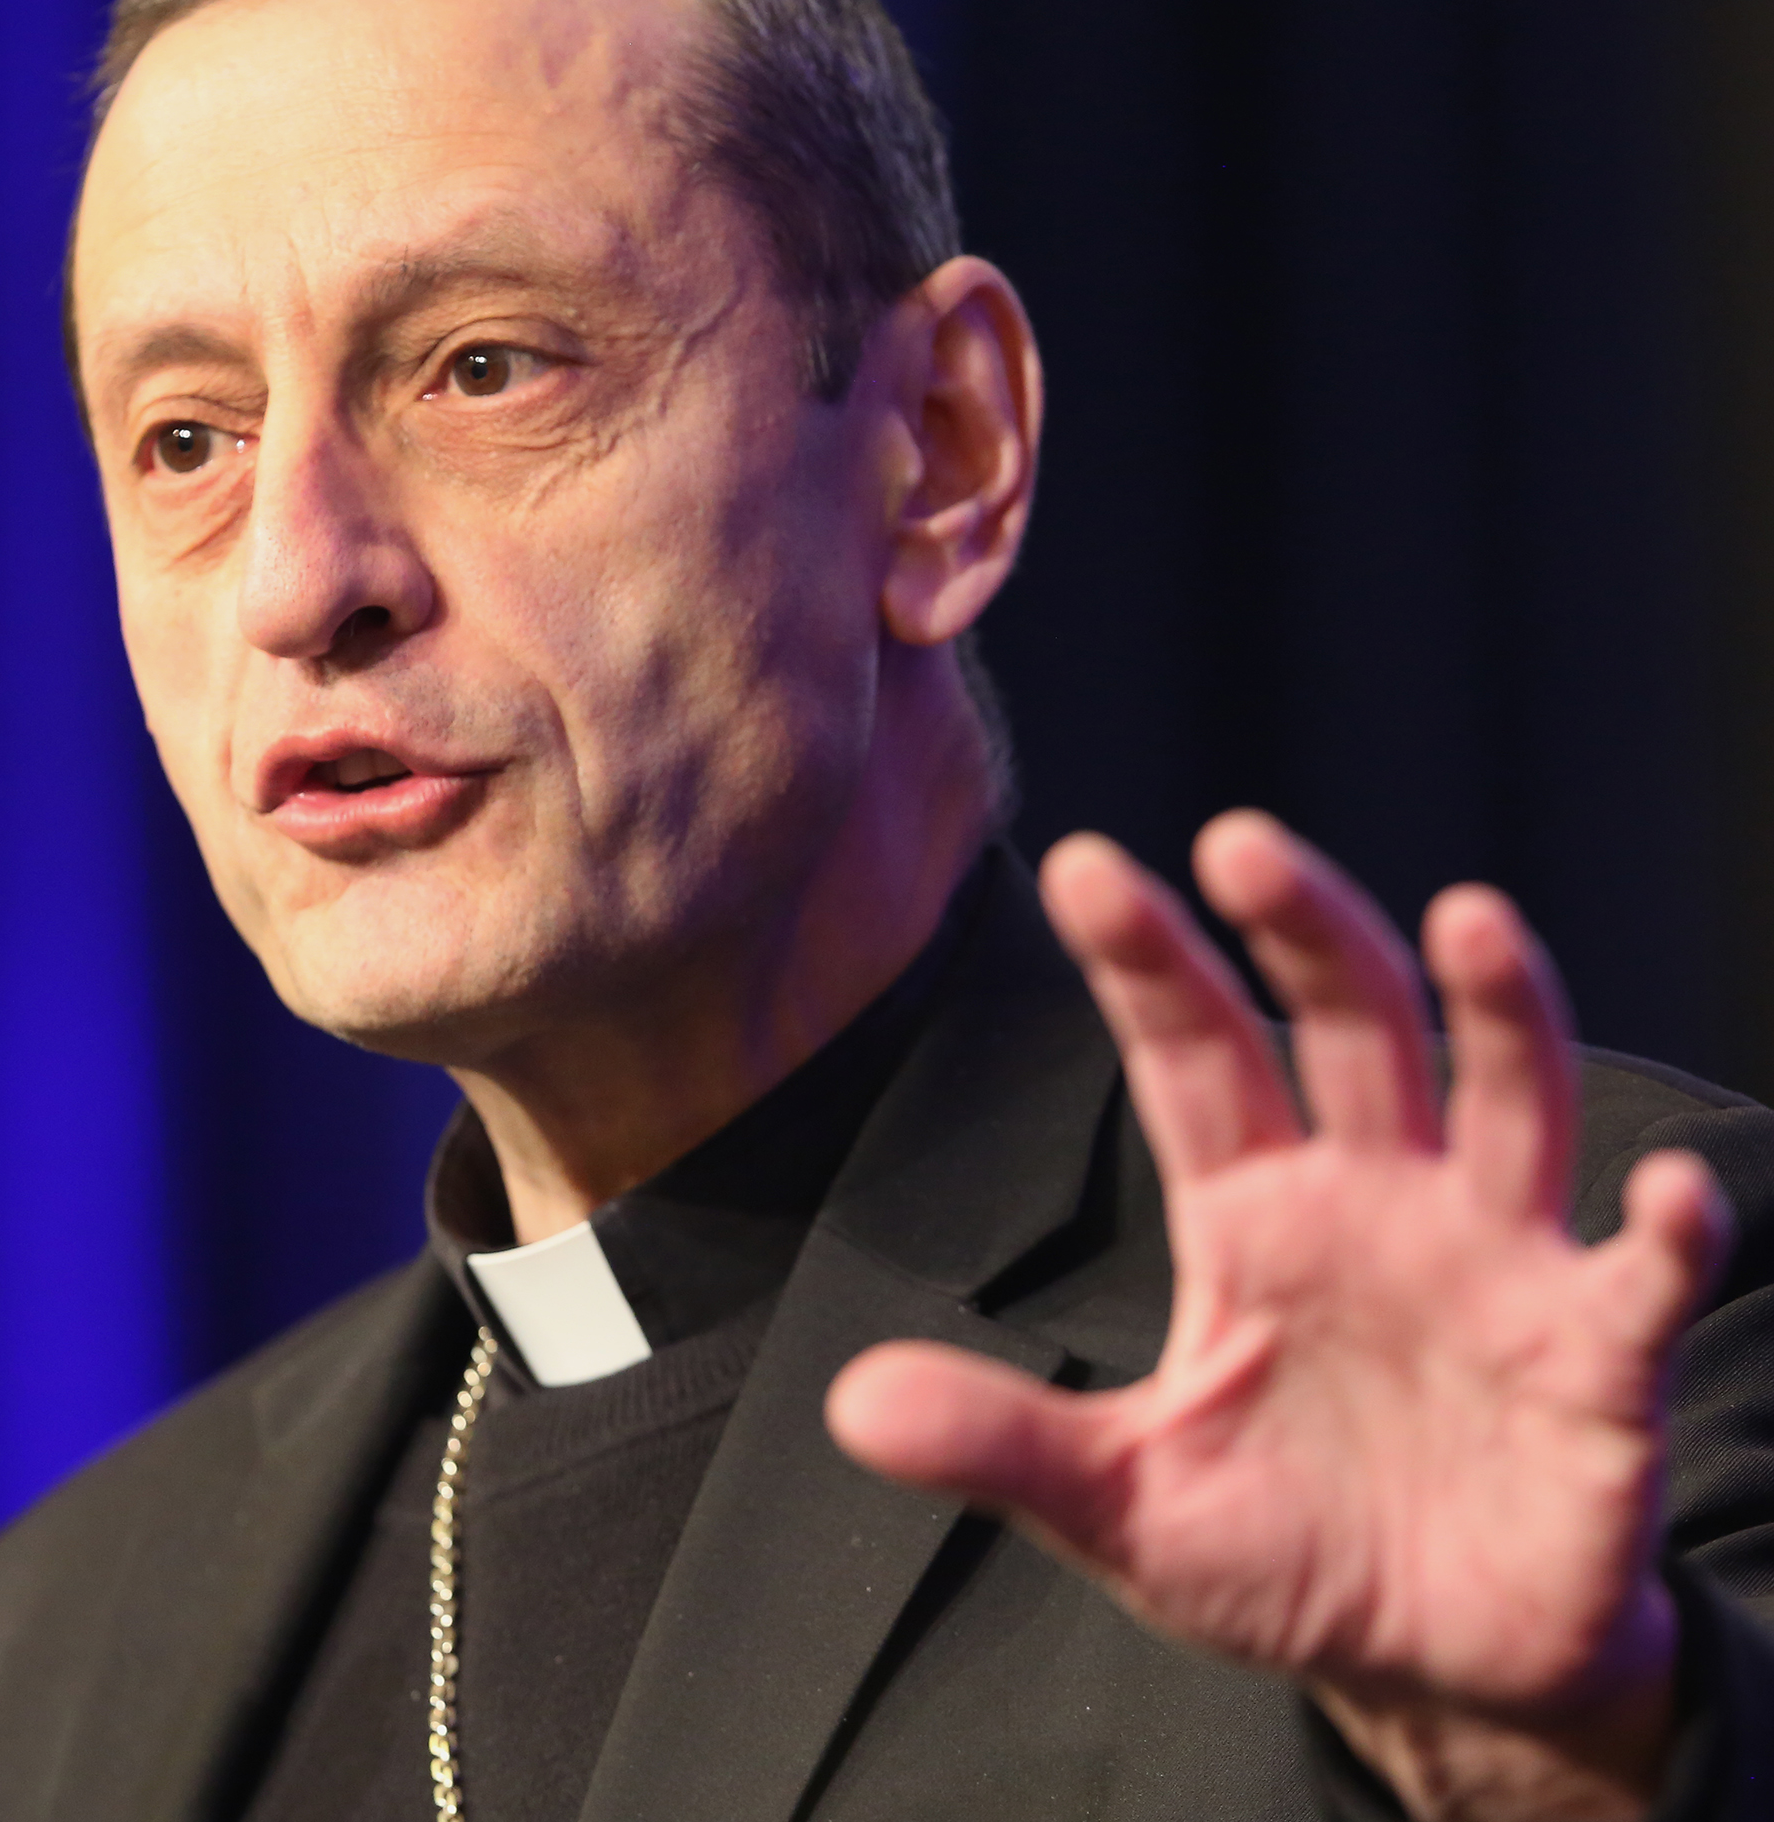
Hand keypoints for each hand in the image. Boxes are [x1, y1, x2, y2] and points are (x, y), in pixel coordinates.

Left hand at [826, 812, 1732, 1820]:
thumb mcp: (1121, 1507)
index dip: (1146, 963)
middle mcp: (1377, 1204)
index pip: (1192, 1056)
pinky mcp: (1593, 1358)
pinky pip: (1639, 1281)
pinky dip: (1664, 1236)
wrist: (1434, 1673)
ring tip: (1470, 918)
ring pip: (1508, 1099)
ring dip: (1500, 1012)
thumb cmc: (1281, 1556)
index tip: (1084, 864)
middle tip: (1242, 842)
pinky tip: (1667, 1196)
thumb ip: (1003, 1446)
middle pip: (1350, 1030)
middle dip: (1304, 933)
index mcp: (1252, 1216)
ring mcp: (1495, 1265)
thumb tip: (848, 1404)